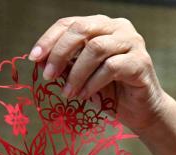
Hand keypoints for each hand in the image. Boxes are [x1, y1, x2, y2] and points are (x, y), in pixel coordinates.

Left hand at [30, 15, 169, 133]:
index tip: (34, 58)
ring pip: (96, 48)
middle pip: (82, 29)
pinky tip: (85, 95)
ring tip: (67, 93)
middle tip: (48, 76)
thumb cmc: (107, 91)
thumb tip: (40, 61)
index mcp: (100, 26)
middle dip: (60, 53)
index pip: (70, 23)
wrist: (138, 110)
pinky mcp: (141, 61)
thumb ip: (64, 65)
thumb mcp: (79, 77)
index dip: (49, 39)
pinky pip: (111, 67)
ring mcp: (132, 42)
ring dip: (76, 73)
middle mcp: (118, 27)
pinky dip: (92, 83)